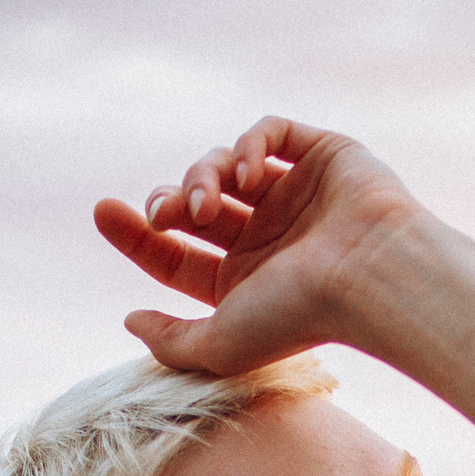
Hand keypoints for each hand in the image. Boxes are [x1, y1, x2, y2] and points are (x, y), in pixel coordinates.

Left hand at [92, 117, 423, 375]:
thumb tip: (130, 317)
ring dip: (201, 176)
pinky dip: (247, 143)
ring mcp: (295, 196)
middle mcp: (267, 239)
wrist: (371, 276)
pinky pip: (270, 131)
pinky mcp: (322, 157)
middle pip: (194, 205)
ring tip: (208, 202)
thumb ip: (171, 342)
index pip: (176, 254)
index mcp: (244, 282)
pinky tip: (246, 172)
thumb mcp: (220, 344)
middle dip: (168, 201)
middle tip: (164, 211)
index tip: (104, 211)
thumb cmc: (301, 316)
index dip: (136, 234)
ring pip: (223, 165)